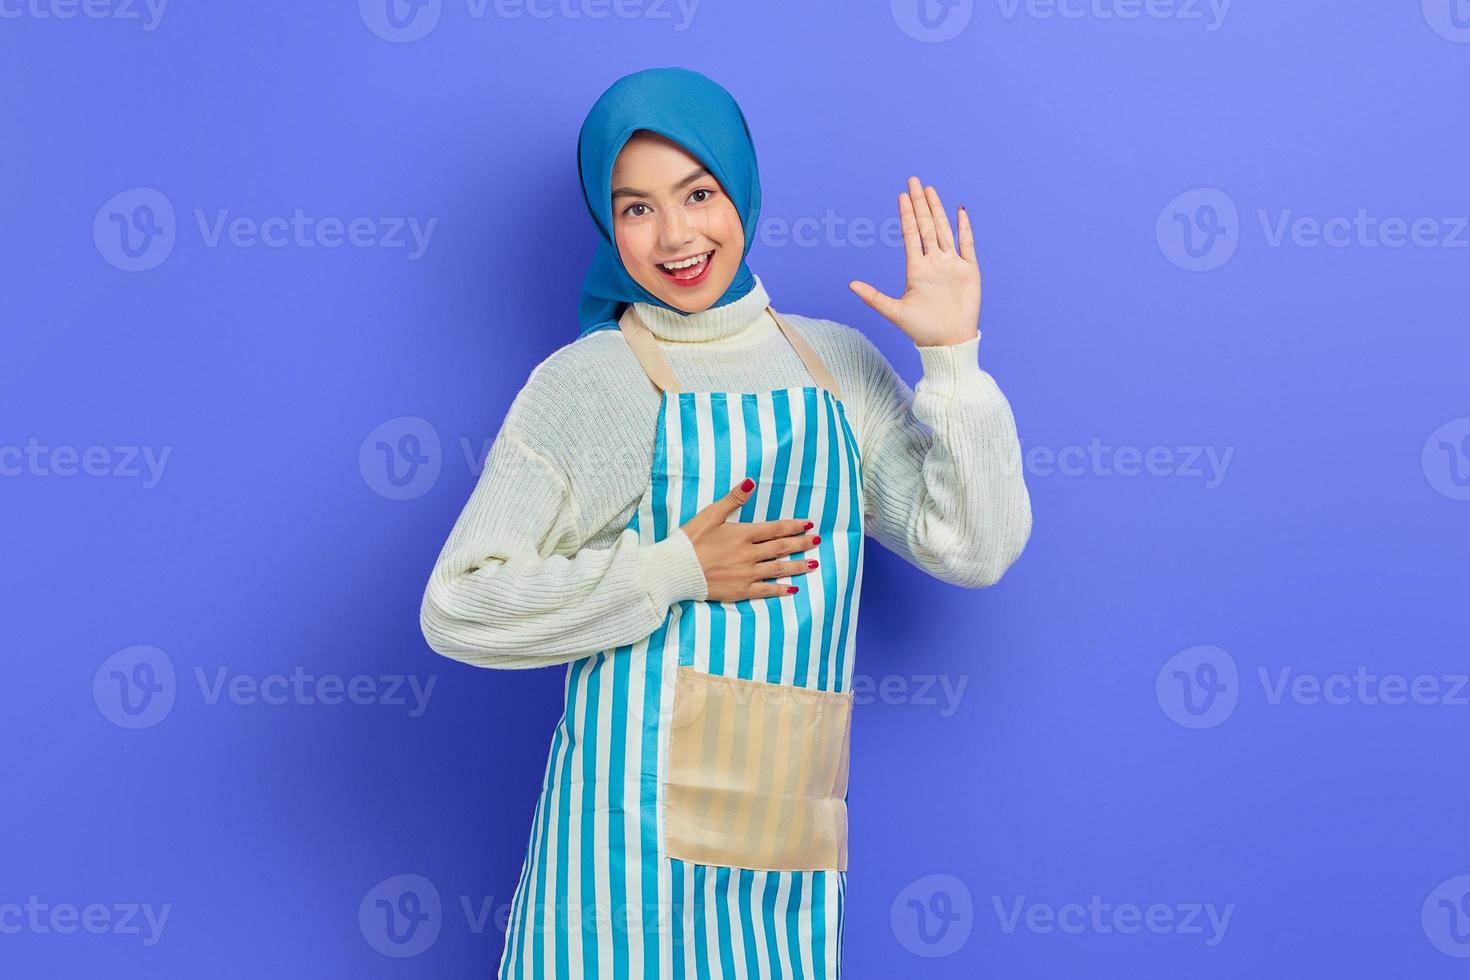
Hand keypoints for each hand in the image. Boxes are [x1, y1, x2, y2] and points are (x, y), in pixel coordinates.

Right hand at [680, 477, 820, 601]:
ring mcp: (747, 574)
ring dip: (798, 566)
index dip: (793, 526)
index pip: (775, 529)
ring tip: (814, 565)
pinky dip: (781, 590)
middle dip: (801, 543)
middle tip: (817, 541)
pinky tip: (793, 589)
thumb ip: (733, 499)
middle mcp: (749, 554)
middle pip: (781, 548)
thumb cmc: (689, 541)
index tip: (808, 524)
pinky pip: (766, 590)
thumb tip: (751, 482)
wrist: (675, 570)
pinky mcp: (740, 591)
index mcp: (743, 534)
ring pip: (778, 569)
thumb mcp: (710, 515)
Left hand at [848, 175, 980, 346]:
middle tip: (914, 181)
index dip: (906, 215)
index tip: (901, 195)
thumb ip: (873, 297)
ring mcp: (952, 265)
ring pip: (944, 230)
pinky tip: (959, 211)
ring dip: (938, 210)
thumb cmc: (922, 330)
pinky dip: (964, 228)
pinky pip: (967, 244)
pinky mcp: (969, 271)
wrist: (948, 343)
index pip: (910, 234)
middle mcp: (934, 262)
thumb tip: (850, 285)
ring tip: (930, 190)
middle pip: (926, 226)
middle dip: (920, 204)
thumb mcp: (895, 311)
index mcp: (916, 269)